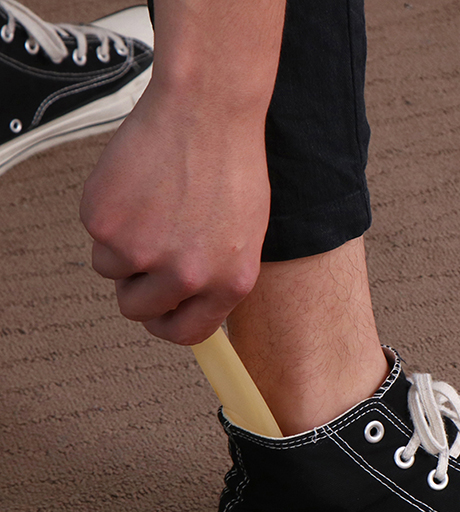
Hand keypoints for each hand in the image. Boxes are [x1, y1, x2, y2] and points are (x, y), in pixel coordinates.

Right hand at [80, 84, 269, 344]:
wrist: (208, 110)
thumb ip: (216, 278)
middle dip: (137, 286)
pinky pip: (95, 237)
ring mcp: (144, 252)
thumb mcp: (244, 238)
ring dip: (122, 246)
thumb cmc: (231, 165)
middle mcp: (188, 276)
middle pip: (138, 310)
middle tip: (147, 250)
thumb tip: (190, 307)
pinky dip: (108, 216)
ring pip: (111, 272)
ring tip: (149, 206)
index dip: (166, 322)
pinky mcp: (106, 223)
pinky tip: (137, 187)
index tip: (159, 311)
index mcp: (229, 284)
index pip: (186, 333)